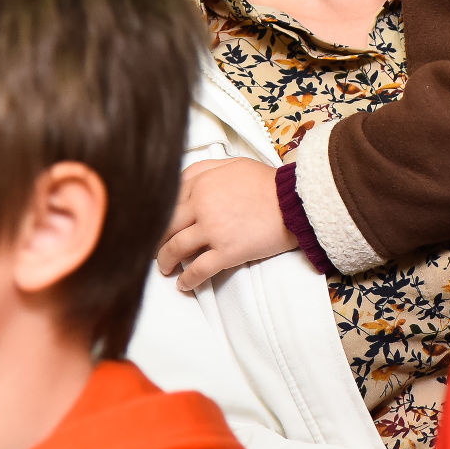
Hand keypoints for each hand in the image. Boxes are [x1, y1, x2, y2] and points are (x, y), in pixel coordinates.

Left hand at [156, 157, 297, 291]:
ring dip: (165, 261)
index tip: (156, 225)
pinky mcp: (227, 251)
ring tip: (165, 268)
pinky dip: (188, 280)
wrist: (295, 202)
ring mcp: (213, 229)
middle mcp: (202, 205)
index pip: (167, 201)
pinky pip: (198, 270)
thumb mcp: (234, 164)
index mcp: (202, 183)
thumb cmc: (269, 184)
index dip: (157, 216)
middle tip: (154, 248)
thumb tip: (185, 179)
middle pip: (165, 226)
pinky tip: (184, 284)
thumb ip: (206, 169)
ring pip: (175, 249)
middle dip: (156, 240)